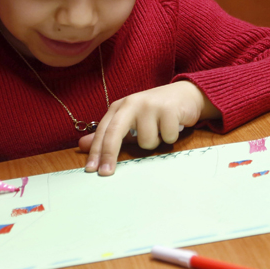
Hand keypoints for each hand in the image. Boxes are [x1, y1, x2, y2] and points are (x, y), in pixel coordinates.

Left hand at [79, 81, 219, 175]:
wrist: (187, 95)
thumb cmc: (156, 111)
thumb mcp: (131, 122)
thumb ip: (109, 134)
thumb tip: (82, 145)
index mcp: (120, 106)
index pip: (104, 130)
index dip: (96, 151)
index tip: (91, 169)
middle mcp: (132, 103)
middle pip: (115, 132)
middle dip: (109, 154)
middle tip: (105, 173)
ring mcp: (150, 105)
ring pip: (145, 141)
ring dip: (154, 142)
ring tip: (160, 130)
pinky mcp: (168, 109)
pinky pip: (165, 138)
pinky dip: (170, 137)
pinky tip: (173, 126)